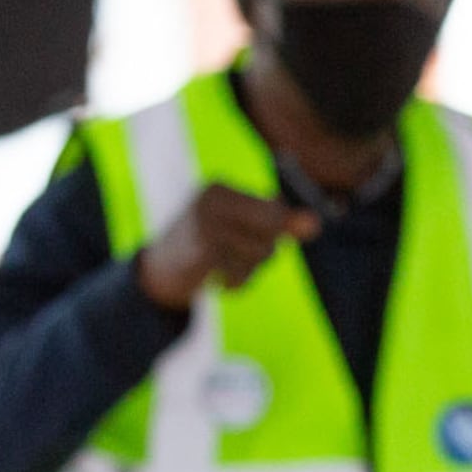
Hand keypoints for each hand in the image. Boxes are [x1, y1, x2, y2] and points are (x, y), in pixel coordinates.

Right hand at [134, 187, 317, 310]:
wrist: (156, 277)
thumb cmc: (205, 251)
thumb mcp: (238, 231)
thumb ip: (277, 225)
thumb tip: (315, 224)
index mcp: (220, 188)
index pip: (275, 205)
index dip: (278, 232)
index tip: (252, 243)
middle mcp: (212, 199)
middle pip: (274, 224)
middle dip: (267, 249)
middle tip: (244, 258)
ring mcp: (205, 223)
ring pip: (262, 251)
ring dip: (251, 271)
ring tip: (227, 271)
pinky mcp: (202, 251)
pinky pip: (243, 271)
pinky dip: (237, 284)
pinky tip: (218, 282)